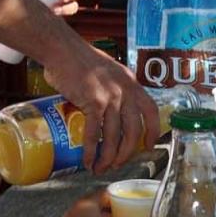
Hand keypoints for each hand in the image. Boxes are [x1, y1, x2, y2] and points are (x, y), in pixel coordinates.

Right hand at [43, 44, 157, 172]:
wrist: (62, 49)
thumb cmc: (80, 59)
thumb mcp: (109, 71)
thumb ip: (114, 88)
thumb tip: (111, 112)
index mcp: (131, 83)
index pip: (151, 110)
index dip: (153, 131)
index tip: (148, 146)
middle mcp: (125, 90)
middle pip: (134, 130)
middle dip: (127, 152)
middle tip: (118, 163)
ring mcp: (110, 96)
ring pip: (114, 136)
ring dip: (108, 156)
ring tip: (101, 167)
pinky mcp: (93, 101)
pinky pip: (94, 133)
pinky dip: (91, 150)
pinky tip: (88, 160)